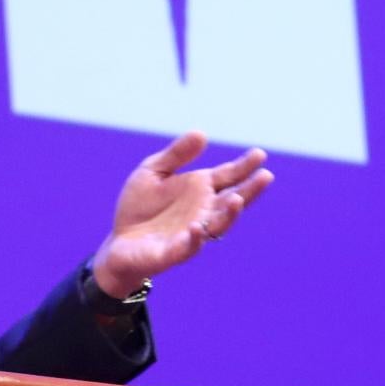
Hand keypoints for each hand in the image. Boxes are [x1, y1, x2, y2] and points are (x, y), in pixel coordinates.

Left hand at [89, 131, 272, 296]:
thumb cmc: (139, 206)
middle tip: (265, 176)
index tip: (260, 154)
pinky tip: (197, 226)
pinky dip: (195, 238)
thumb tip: (202, 133)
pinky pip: (189, 247)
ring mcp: (192, 233)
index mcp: (200, 190)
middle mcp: (203, 211)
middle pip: (233, 200)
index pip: (229, 176)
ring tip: (237, 199)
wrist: (119, 241)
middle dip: (250, 190)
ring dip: (229, 215)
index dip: (245, 166)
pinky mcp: (174, 252)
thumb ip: (176, 155)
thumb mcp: (153, 171)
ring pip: (218, 226)